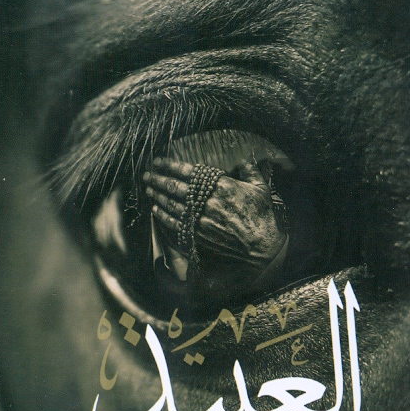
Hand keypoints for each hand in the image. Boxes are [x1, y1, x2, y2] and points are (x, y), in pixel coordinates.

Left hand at [142, 157, 285, 271]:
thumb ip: (250, 170)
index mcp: (220, 186)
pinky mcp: (197, 236)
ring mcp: (200, 220)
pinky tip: (156, 210)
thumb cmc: (262, 218)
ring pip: (171, 205)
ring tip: (149, 190)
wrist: (261, 249)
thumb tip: (242, 160)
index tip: (158, 161)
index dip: (170, 165)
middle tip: (147, 175)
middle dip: (158, 180)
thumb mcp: (261, 188)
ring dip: (158, 196)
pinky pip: (174, 224)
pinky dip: (163, 216)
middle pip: (175, 187)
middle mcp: (206, 201)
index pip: (188, 172)